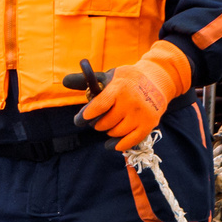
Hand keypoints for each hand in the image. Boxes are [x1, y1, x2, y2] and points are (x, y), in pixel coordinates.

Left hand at [76, 43, 192, 153]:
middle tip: (99, 119)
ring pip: (114, 133)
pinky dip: (117, 145)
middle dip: (97, 123)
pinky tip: (111, 144)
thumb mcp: (108, 77)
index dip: (86, 116)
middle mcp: (131, 102)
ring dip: (108, 131)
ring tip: (111, 123)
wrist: (157, 81)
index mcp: (119, 88)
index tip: (80, 120)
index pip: (99, 106)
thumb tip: (64, 81)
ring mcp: (140, 114)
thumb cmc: (126, 80)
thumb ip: (86, 81)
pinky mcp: (149, 124)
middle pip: (104, 123)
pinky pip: (128, 142)